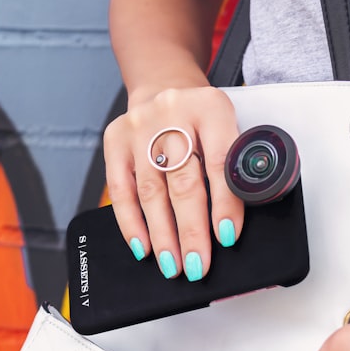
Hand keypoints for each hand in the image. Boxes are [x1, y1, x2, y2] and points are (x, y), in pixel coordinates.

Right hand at [103, 86, 243, 280]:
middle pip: (182, 182)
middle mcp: (172, 113)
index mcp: (210, 107)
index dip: (224, 204)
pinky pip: (121, 190)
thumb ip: (234, 165)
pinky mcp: (115, 140)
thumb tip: (233, 223)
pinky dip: (132, 223)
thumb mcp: (227, 127)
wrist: (163, 85)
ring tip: (173, 265)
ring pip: (151, 191)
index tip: (226, 237)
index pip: (220, 162)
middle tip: (197, 265)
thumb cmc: (200, 118)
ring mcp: (139, 127)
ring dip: (162, 235)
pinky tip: (143, 246)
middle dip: (190, 231)